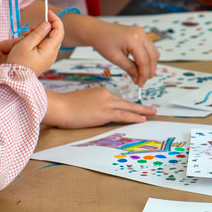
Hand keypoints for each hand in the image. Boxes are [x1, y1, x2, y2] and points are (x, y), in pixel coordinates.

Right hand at [6, 12, 63, 75]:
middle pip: (54, 34)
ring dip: (38, 34)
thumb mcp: (26, 44)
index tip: (48, 12)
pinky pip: (44, 46)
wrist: (14, 80)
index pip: (59, 30)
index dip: (55, 19)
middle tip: (30, 29)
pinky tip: (27, 41)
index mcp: (50, 49)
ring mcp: (48, 58)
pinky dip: (37, 41)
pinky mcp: (43, 60)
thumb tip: (48, 24)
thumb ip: (38, 33)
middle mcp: (53, 54)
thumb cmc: (18, 63)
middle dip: (44, 27)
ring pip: (48, 40)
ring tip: (26, 36)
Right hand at [43, 87, 157, 128]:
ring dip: (142, 111)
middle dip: (140, 107)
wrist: (59, 106)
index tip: (133, 109)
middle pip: (126, 102)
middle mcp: (105, 95)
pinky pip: (123, 115)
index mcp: (99, 92)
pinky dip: (134, 117)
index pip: (116, 100)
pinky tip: (142, 119)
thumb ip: (91, 105)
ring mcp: (106, 104)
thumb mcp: (81, 102)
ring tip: (152, 114)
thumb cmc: (64, 106)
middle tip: (152, 109)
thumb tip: (94, 112)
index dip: (126, 106)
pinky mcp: (104, 113)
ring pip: (128, 108)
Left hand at [88, 20, 158, 85]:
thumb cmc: (102, 42)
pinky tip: (140, 66)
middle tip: (141, 82)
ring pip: (154, 53)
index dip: (144, 75)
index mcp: (134, 39)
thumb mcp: (115, 58)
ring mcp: (142, 33)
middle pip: (152, 57)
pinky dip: (147, 58)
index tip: (140, 84)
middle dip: (149, 71)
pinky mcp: (141, 34)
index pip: (144, 61)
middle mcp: (141, 34)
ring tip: (141, 75)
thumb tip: (138, 79)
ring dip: (150, 65)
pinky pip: (150, 48)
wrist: (97, 31)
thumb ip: (129, 69)